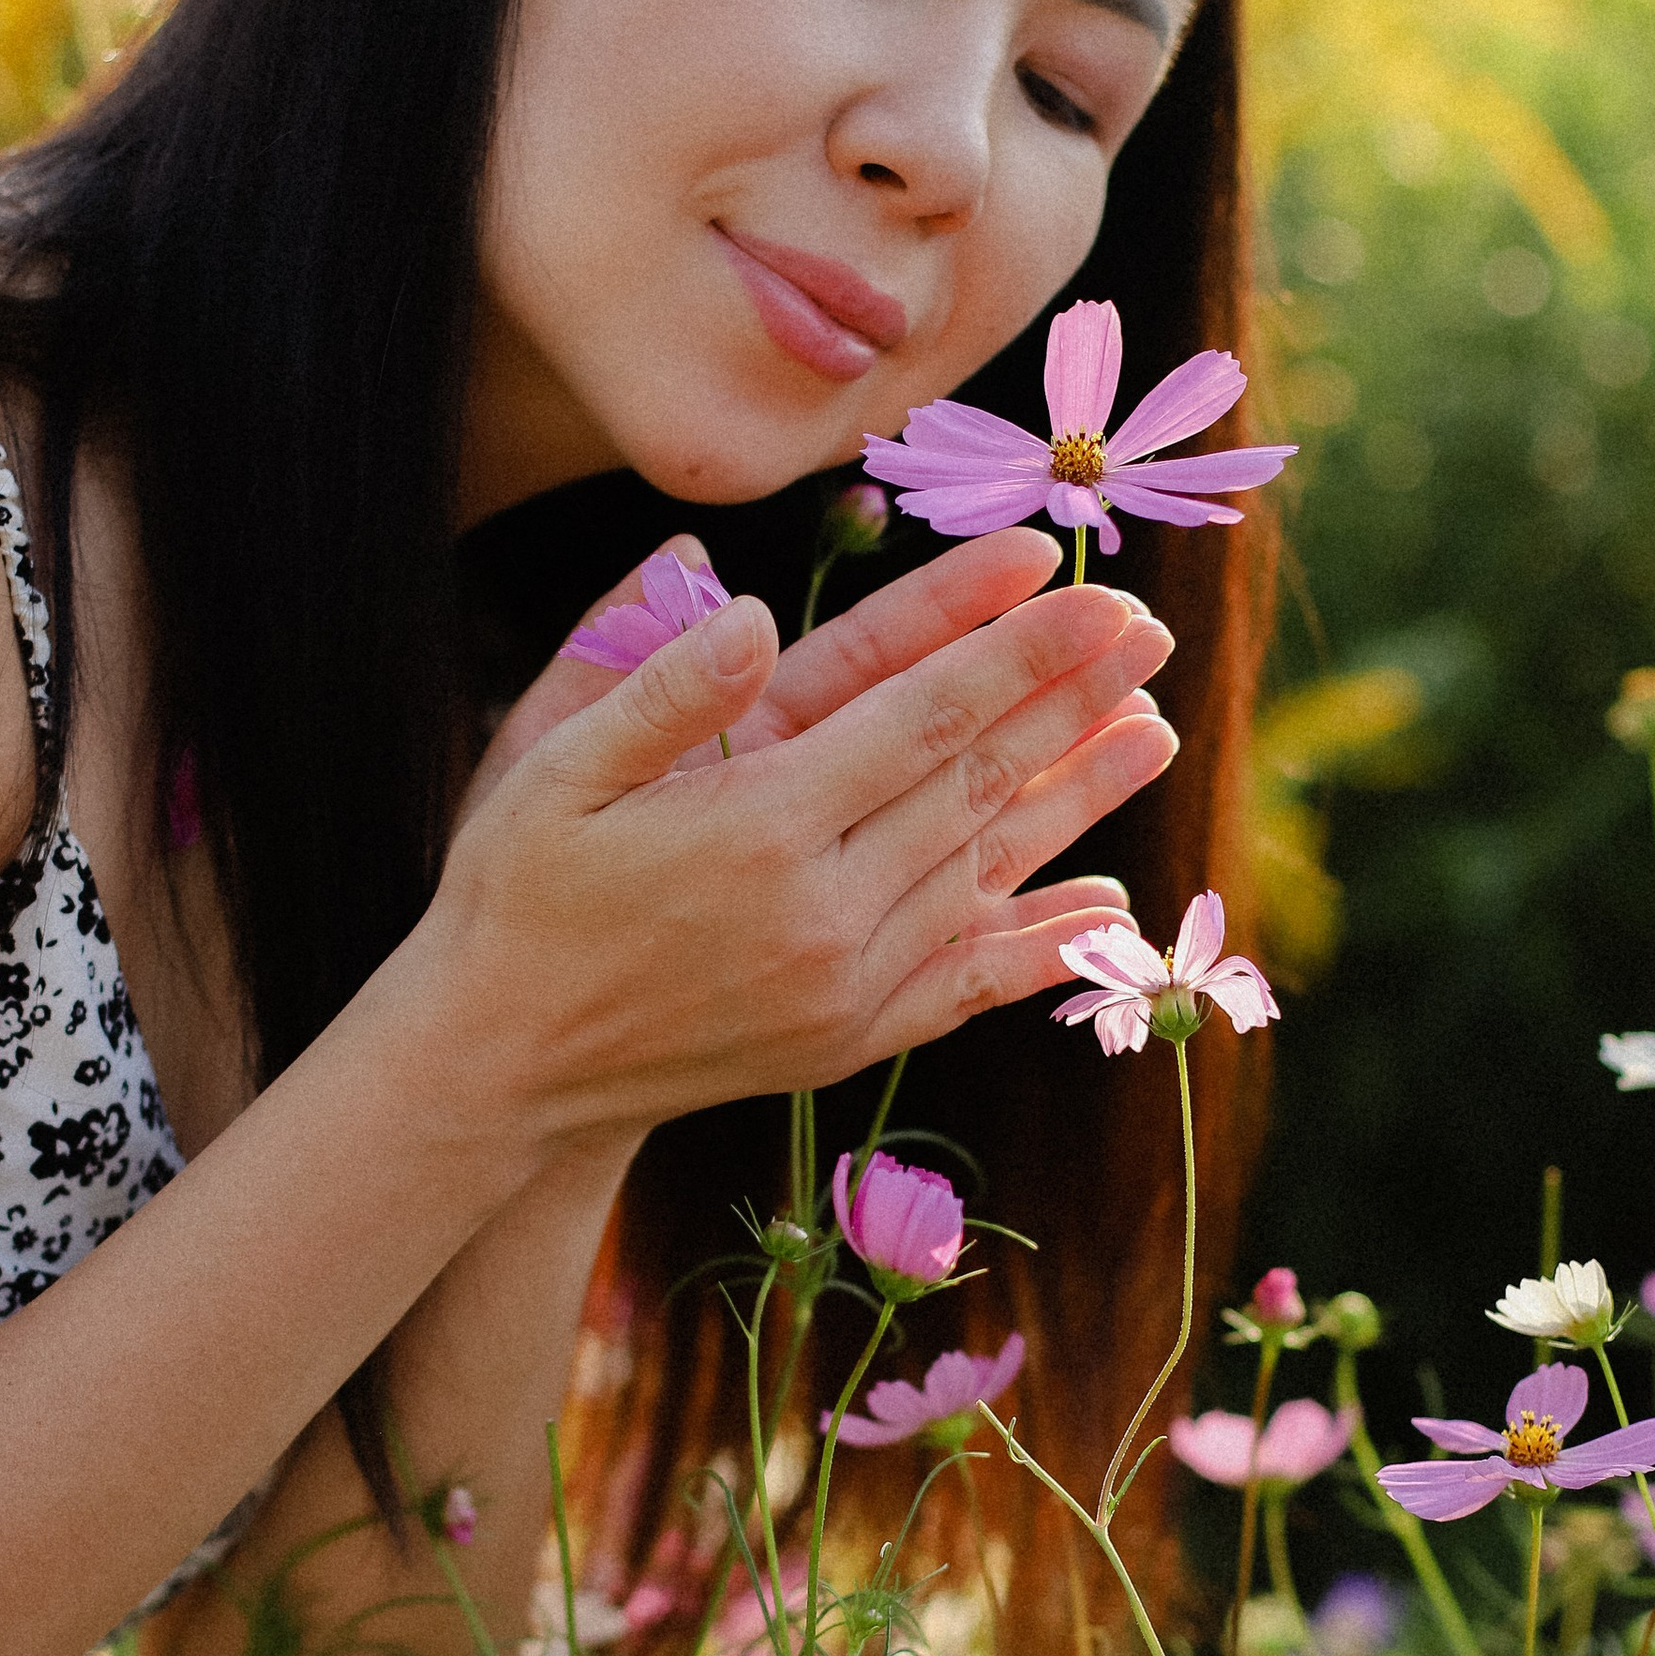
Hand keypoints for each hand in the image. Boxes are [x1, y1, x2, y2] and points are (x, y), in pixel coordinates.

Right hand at [412, 527, 1173, 1146]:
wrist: (498, 1066)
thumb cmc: (515, 895)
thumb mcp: (550, 769)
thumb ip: (656, 685)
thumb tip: (747, 607)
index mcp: (754, 826)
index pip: (921, 716)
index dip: (1015, 648)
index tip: (1091, 589)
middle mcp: (818, 912)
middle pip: (976, 785)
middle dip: (1070, 699)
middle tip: (1149, 629)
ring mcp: (842, 986)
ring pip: (989, 873)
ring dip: (1079, 799)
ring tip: (1156, 731)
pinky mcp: (846, 1039)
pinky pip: (969, 981)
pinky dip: (1045, 943)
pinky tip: (1108, 905)